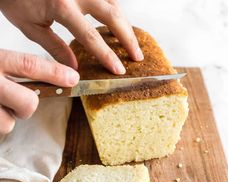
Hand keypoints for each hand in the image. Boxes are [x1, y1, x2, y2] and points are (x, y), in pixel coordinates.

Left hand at [0, 0, 143, 74]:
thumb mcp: (31, 27)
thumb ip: (55, 47)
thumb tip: (74, 68)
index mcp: (62, 5)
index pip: (91, 36)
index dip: (108, 55)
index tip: (120, 70)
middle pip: (112, 15)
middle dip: (127, 38)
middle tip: (137, 57)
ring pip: (113, 2)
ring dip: (124, 24)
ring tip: (131, 43)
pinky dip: (114, 10)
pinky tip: (118, 23)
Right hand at [0, 49, 78, 133]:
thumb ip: (14, 67)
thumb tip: (48, 77)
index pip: (29, 65)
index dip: (54, 73)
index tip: (73, 78)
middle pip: (28, 102)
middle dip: (28, 107)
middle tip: (17, 103)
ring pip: (12, 121)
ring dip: (9, 117)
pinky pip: (2, 128)